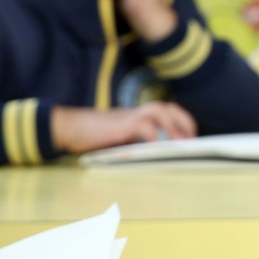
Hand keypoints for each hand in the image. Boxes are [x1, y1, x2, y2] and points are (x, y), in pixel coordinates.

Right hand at [51, 102, 198, 153]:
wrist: (67, 127)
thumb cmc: (92, 135)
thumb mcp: (118, 138)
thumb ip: (135, 140)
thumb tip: (156, 152)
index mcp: (137, 115)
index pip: (165, 111)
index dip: (181, 120)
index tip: (191, 136)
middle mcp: (135, 112)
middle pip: (166, 107)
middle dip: (183, 120)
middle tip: (191, 138)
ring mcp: (128, 116)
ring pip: (159, 110)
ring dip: (173, 125)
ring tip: (181, 141)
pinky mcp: (120, 124)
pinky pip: (143, 125)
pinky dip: (154, 134)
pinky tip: (159, 146)